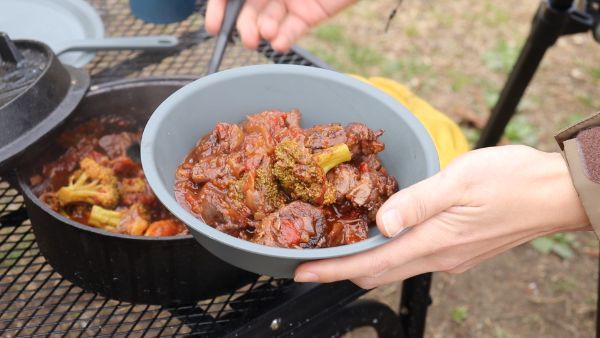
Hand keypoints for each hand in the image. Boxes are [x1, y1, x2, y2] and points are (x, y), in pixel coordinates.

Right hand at [205, 0, 355, 51]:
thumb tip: (231, 0)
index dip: (219, 9)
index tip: (213, 27)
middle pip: (249, 10)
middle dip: (244, 26)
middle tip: (247, 40)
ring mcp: (291, 2)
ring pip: (269, 21)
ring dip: (264, 31)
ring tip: (266, 35)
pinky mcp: (310, 15)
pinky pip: (293, 29)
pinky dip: (284, 38)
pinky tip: (278, 44)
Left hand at [294, 145, 590, 287]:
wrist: (555, 193)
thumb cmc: (511, 180)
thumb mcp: (460, 181)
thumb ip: (417, 203)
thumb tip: (382, 225)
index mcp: (434, 242)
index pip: (371, 265)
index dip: (332, 270)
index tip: (301, 272)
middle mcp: (439, 256)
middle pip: (378, 273)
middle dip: (341, 270)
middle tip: (311, 261)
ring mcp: (450, 256)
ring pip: (394, 267)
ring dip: (363, 262)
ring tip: (338, 248)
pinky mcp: (459, 250)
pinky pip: (412, 257)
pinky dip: (388, 252)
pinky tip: (382, 236)